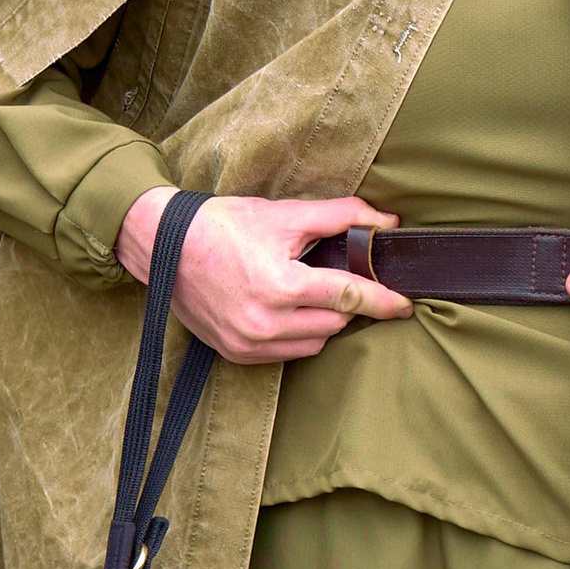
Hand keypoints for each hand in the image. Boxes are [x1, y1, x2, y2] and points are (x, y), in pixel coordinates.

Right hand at [117, 190, 412, 365]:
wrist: (164, 246)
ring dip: (324, 322)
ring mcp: (249, 343)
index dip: (382, 300)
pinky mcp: (237, 354)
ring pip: (315, 343)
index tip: (405, 303)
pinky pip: (287, 353)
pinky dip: (298, 335)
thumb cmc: (223, 225)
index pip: (348, 297)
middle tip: (344, 281)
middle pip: (335, 322)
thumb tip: (386, 221)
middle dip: (347, 303)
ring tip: (311, 293)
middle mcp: (266, 323)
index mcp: (281, 286)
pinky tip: (288, 311)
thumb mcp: (284, 214)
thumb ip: (341, 216)